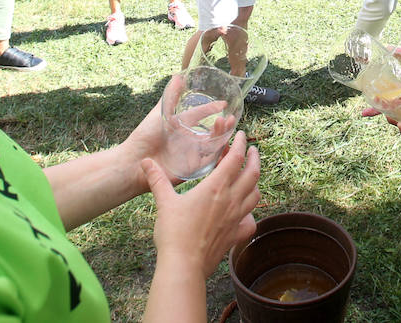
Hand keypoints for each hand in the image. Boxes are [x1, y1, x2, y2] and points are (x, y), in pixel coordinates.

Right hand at [142, 133, 260, 275]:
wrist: (183, 265)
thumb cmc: (173, 233)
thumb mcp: (164, 202)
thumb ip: (157, 180)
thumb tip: (146, 163)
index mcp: (216, 188)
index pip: (235, 159)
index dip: (241, 144)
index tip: (242, 135)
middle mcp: (231, 201)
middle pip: (252, 174)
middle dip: (254, 158)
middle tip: (253, 150)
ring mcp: (236, 219)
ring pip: (255, 195)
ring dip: (254, 182)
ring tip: (249, 176)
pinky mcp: (235, 236)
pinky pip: (250, 222)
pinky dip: (251, 214)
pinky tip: (244, 213)